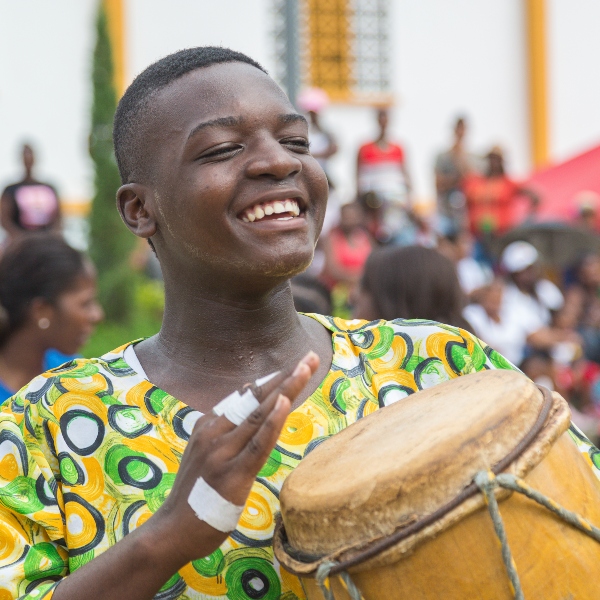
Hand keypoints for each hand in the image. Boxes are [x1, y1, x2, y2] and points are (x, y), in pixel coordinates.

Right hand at [151, 351, 318, 564]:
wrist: (170, 532)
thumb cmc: (193, 494)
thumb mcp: (205, 454)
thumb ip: (225, 432)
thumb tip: (247, 408)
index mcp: (209, 425)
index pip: (247, 396)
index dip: (273, 379)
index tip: (296, 365)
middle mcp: (214, 432)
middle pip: (257, 398)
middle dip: (287, 377)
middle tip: (310, 357)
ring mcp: (222, 452)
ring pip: (260, 414)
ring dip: (286, 389)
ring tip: (305, 368)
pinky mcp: (232, 475)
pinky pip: (257, 444)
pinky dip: (272, 422)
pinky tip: (285, 402)